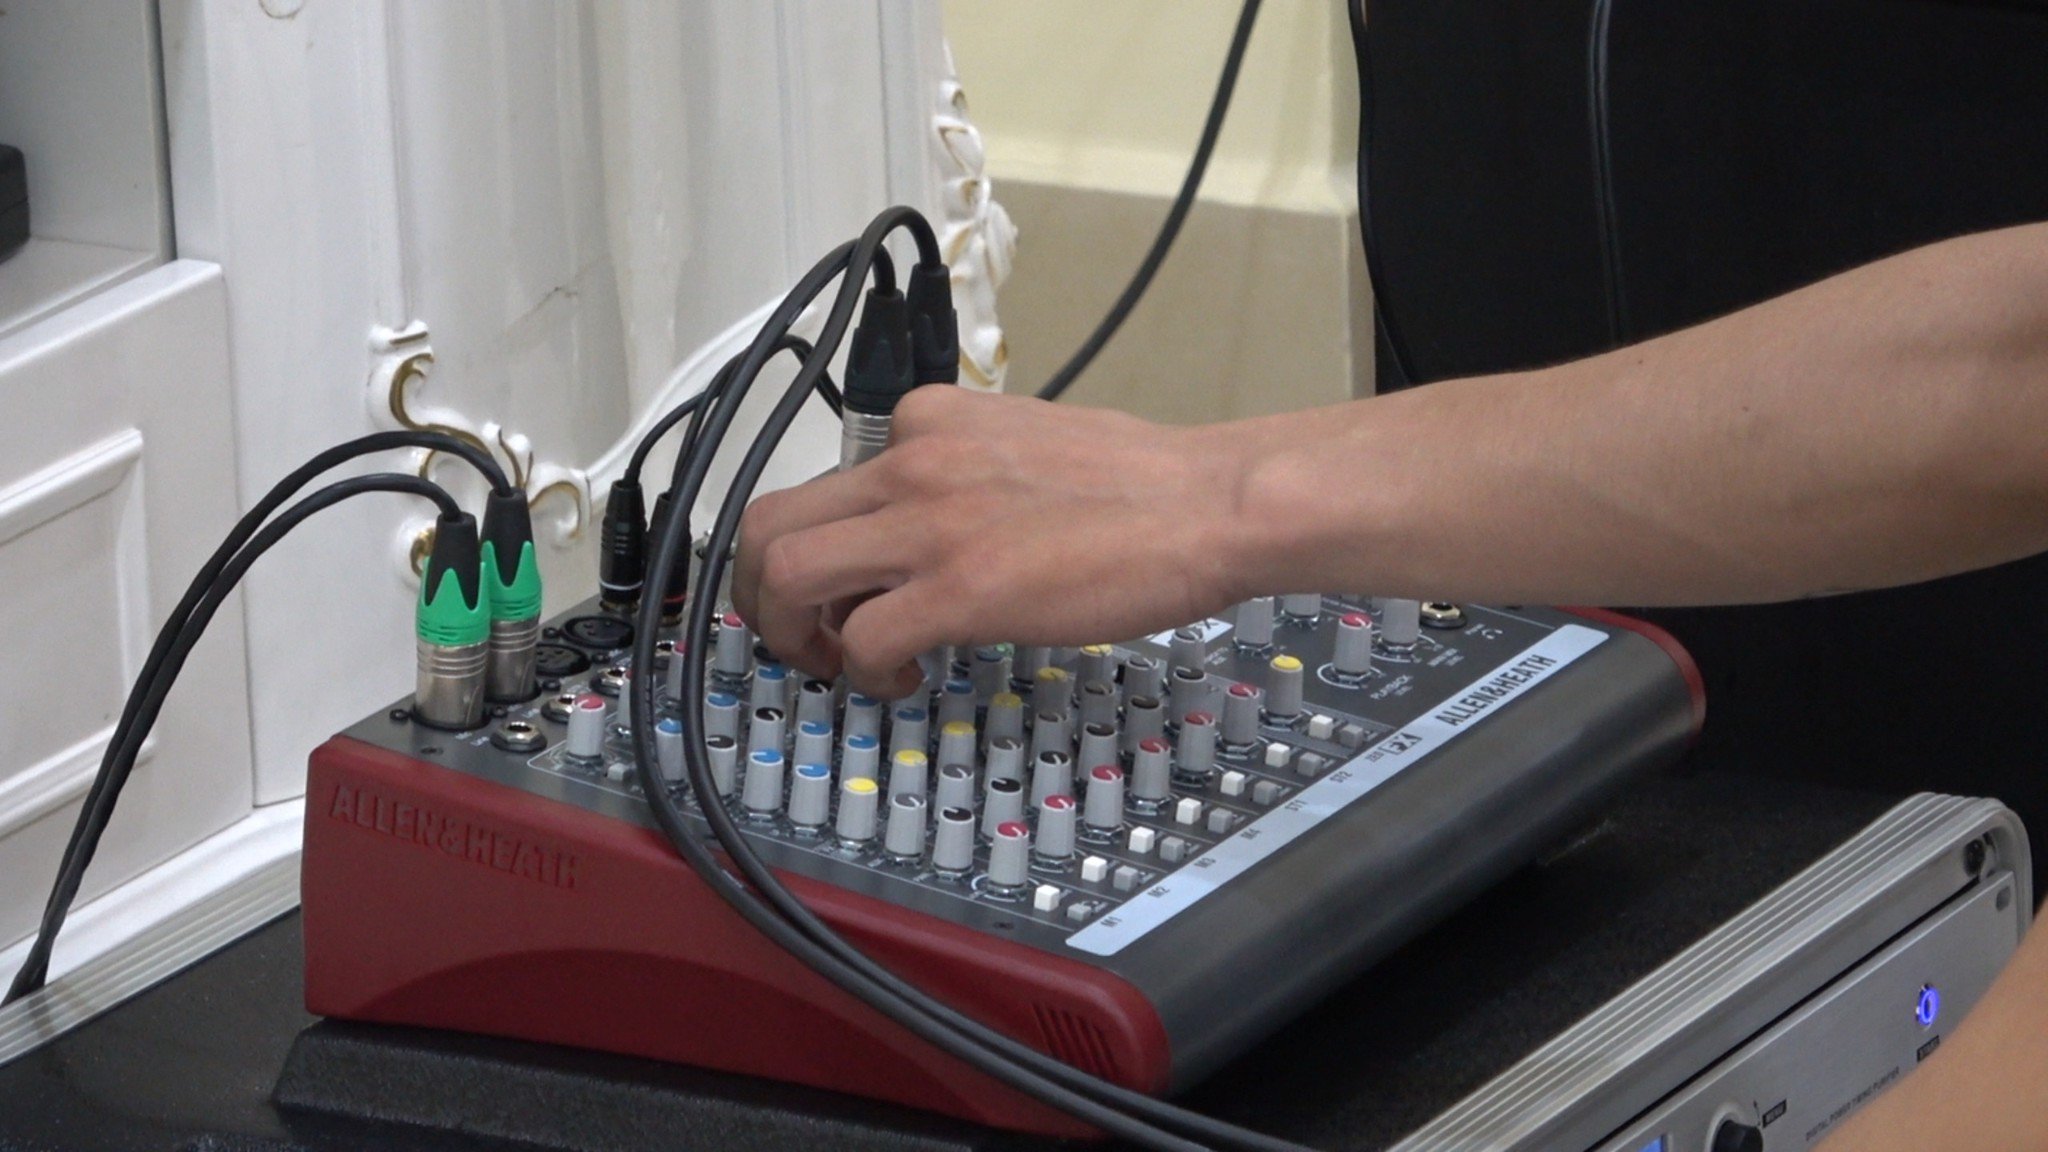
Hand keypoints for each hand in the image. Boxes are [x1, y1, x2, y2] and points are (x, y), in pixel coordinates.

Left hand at [733, 386, 1247, 697]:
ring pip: (787, 577)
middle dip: (760, 594)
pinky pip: (862, 640)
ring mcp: (929, 523)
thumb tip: (930, 525)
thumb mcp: (1023, 441)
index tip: (833, 587)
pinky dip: (867, 674)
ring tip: (839, 665)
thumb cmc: (1141, 483)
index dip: (811, 548)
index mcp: (927, 421)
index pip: (821, 482)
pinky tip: (908, 680)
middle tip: (799, 635)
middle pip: (768, 524)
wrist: (1205, 505)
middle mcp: (911, 462)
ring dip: (793, 637)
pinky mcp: (959, 587)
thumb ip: (960, 471)